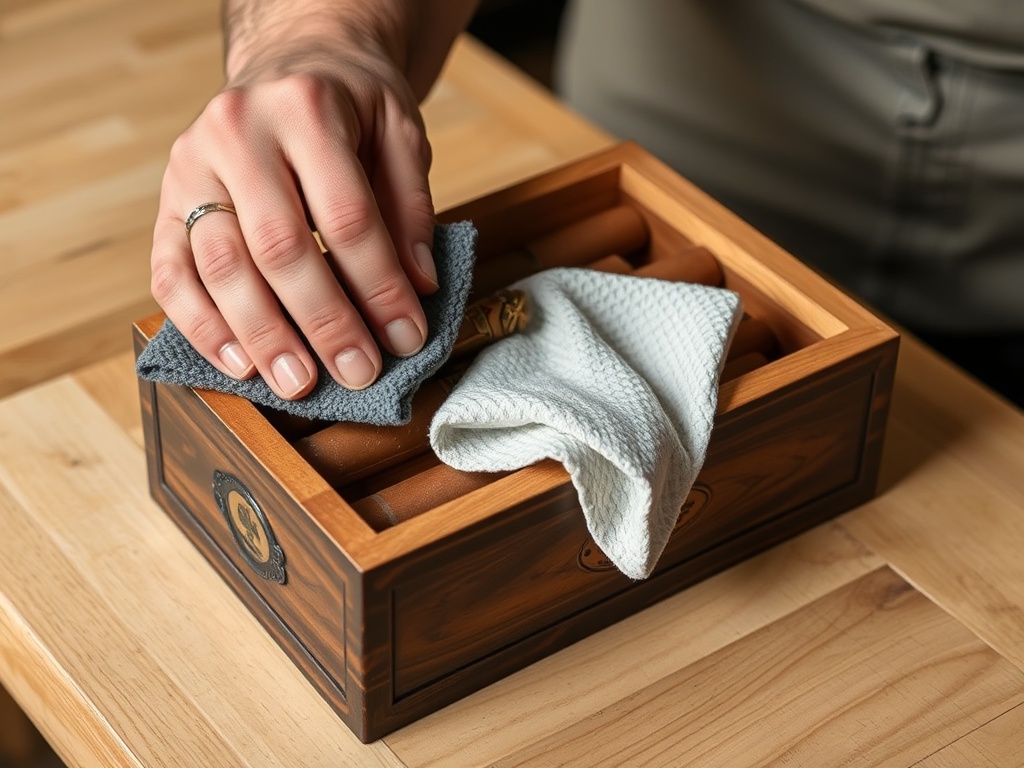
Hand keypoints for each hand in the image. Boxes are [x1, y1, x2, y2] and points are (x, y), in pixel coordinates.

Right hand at [150, 31, 438, 398]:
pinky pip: (172, 273)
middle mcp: (236, 132)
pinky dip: (202, 325)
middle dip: (324, 321)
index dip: (379, 286)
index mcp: (303, 108)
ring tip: (299, 382)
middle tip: (358, 372)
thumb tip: (417, 286)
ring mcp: (191, 167)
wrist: (288, 67)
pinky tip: (239, 364)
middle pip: (279, 247)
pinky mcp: (167, 201)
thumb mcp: (399, 132)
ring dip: (262, 335)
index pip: (346, 216)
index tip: (407, 336)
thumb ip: (411, 207)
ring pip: (221, 265)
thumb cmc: (350, 107)